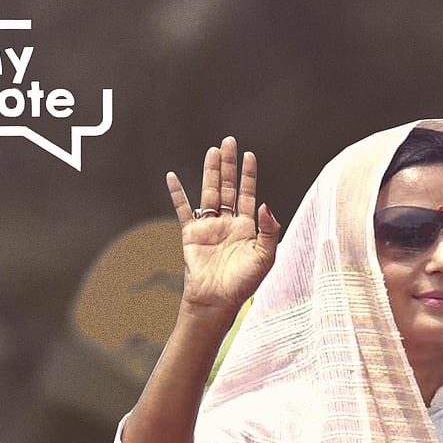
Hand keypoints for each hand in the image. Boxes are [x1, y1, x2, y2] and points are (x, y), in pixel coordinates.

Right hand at [167, 136, 280, 317]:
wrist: (217, 300)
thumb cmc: (244, 283)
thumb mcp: (266, 256)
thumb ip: (270, 230)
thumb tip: (265, 204)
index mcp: (247, 228)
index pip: (248, 194)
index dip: (249, 175)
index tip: (249, 155)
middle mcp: (228, 223)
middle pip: (228, 187)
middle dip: (229, 165)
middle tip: (229, 141)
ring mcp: (209, 227)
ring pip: (209, 193)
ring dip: (210, 172)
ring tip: (212, 151)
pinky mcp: (191, 234)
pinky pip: (183, 210)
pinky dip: (177, 194)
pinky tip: (173, 177)